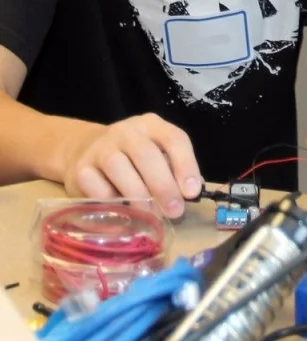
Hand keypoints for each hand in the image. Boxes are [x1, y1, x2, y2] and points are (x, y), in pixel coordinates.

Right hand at [61, 114, 202, 218]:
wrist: (83, 149)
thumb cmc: (131, 157)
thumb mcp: (155, 153)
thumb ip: (172, 169)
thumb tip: (189, 194)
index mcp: (151, 125)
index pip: (174, 139)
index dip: (186, 165)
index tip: (192, 192)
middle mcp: (126, 131)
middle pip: (146, 154)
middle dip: (163, 186)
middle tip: (174, 211)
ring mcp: (100, 147)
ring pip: (119, 168)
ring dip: (138, 196)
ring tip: (150, 215)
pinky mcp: (81, 168)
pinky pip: (98, 187)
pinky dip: (113, 203)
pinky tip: (123, 212)